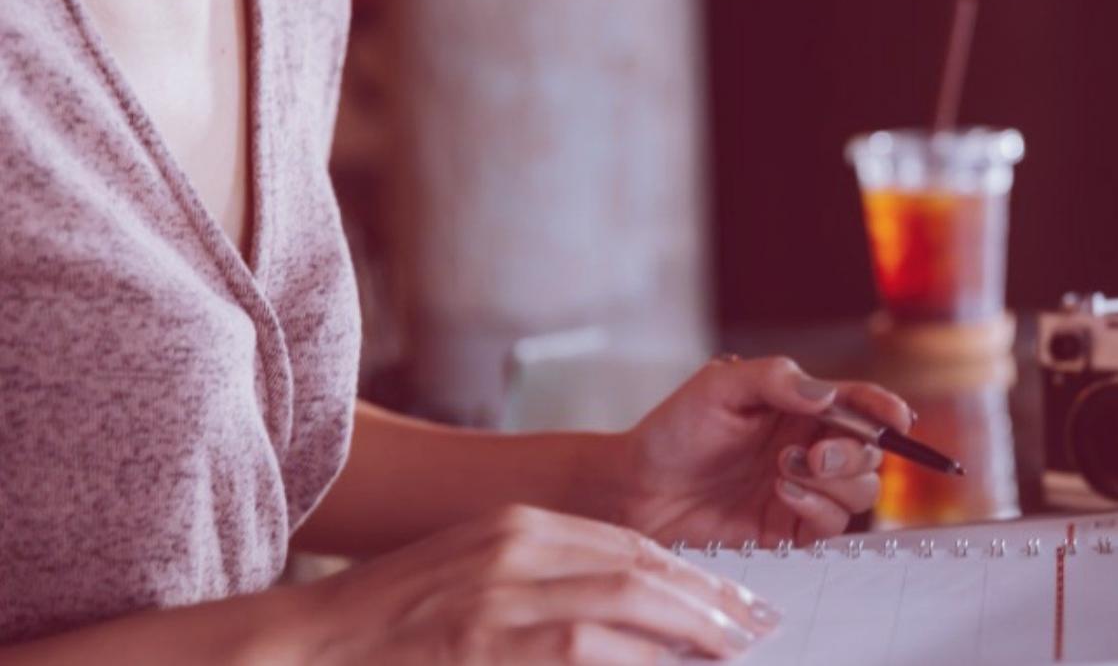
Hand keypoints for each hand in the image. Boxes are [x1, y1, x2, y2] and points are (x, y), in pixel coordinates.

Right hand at [290, 505, 779, 663]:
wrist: (300, 647)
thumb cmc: (386, 628)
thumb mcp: (470, 582)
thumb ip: (541, 588)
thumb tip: (622, 621)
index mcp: (514, 525)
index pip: (628, 543)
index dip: (691, 574)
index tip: (736, 599)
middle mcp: (513, 544)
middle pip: (640, 564)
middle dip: (709, 597)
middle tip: (757, 626)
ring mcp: (497, 590)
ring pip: (624, 600)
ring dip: (690, 627)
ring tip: (733, 649)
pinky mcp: (483, 636)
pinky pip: (583, 644)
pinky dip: (636, 656)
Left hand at [589, 356, 913, 545]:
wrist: (638, 489)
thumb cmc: (674, 431)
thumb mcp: (719, 386)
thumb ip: (775, 379)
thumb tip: (828, 395)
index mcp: (800, 408)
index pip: (858, 404)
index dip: (884, 408)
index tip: (896, 417)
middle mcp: (809, 447)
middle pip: (871, 452)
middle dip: (856, 453)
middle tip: (816, 456)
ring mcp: (804, 490)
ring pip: (861, 490)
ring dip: (835, 482)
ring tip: (784, 473)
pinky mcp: (790, 529)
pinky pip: (832, 525)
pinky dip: (818, 509)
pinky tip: (782, 493)